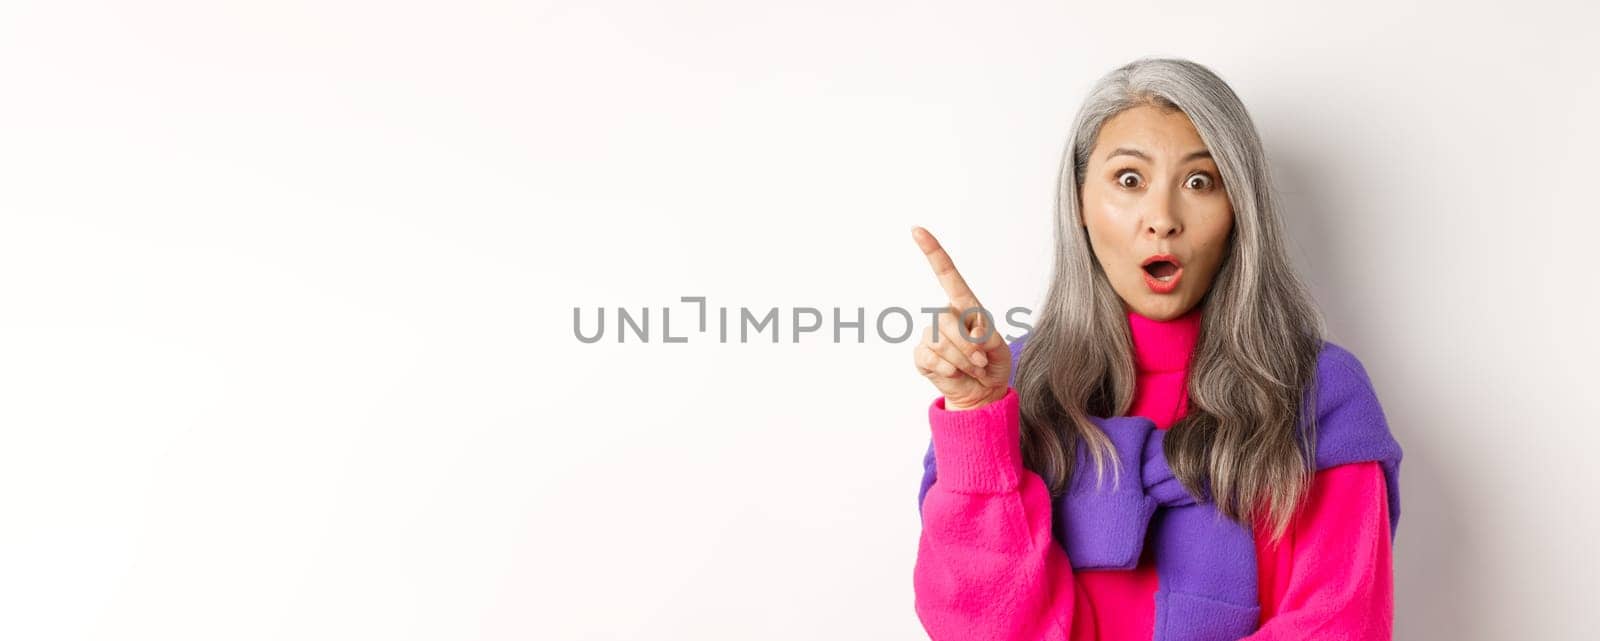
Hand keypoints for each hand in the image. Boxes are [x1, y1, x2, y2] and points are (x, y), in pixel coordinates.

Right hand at [910, 226, 1011, 409]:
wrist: (981, 393)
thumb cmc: (991, 364)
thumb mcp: (998, 349)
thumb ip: (985, 337)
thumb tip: (969, 337)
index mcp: (966, 306)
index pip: (947, 275)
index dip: (932, 252)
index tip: (916, 230)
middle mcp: (945, 317)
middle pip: (944, 319)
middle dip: (967, 345)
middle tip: (980, 362)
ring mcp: (930, 336)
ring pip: (939, 341)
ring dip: (961, 361)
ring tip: (972, 369)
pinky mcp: (922, 356)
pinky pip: (930, 357)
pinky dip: (948, 369)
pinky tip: (955, 374)